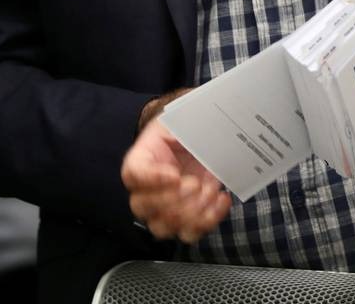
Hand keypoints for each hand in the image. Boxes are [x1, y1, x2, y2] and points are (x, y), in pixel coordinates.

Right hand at [121, 112, 231, 242]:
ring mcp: (162, 210)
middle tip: (194, 182)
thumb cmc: (182, 132)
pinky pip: (190, 233)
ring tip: (208, 190)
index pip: (133, 175)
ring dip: (189, 214)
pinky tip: (221, 198)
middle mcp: (144, 191)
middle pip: (142, 207)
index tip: (174, 174)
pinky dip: (209, 220)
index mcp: (139, 162)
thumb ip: (180, 128)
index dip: (152, 179)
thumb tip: (192, 136)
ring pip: (163, 228)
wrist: (198, 142)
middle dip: (171, 198)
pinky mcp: (184, 220)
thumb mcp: (179, 122)